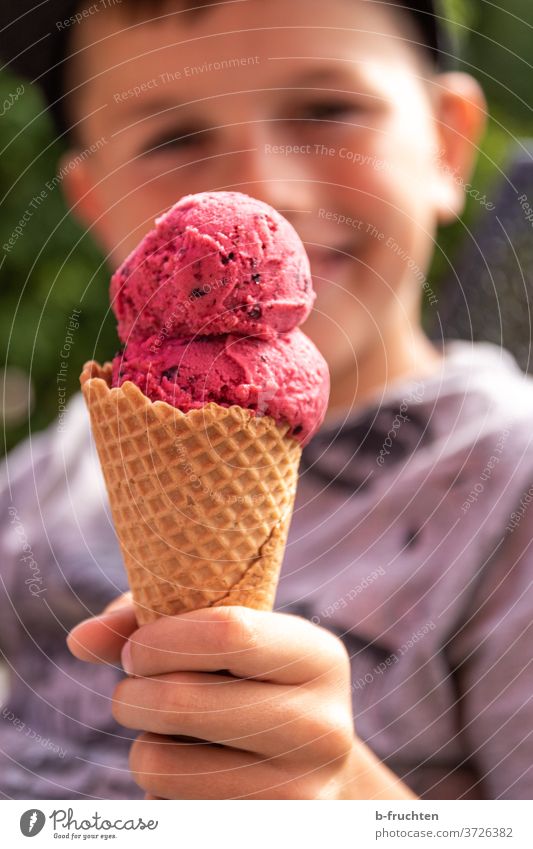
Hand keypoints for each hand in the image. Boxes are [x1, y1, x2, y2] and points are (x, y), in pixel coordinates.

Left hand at [68, 597, 415, 799]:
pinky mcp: (265, 836)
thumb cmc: (248, 685)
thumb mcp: (222, 640)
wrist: (307, 769)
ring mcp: (299, 795)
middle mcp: (323, 728)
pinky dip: (161, 791)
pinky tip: (193, 776)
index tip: (136, 649)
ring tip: (172, 737)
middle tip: (135, 690)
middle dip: (133, 692)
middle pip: (181, 701)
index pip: (230, 632)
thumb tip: (81, 639)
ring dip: (145, 745)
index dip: (161, 637)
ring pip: (160, 764)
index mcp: (320, 659)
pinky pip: (167, 811)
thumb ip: (151, 622)